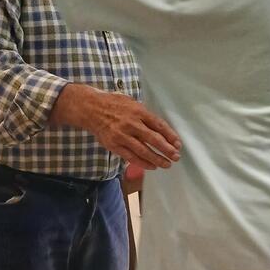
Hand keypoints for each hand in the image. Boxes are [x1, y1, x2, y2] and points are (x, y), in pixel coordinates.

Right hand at [52, 84, 181, 169]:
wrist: (91, 109)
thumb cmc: (114, 104)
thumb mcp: (132, 103)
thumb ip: (145, 115)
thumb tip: (161, 127)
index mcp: (138, 111)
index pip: (159, 125)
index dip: (170, 136)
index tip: (178, 144)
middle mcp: (132, 124)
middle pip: (153, 139)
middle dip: (167, 149)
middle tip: (176, 156)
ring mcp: (122, 136)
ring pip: (143, 151)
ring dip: (157, 159)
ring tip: (167, 164)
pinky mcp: (114, 145)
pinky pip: (131, 157)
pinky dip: (143, 163)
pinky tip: (152, 166)